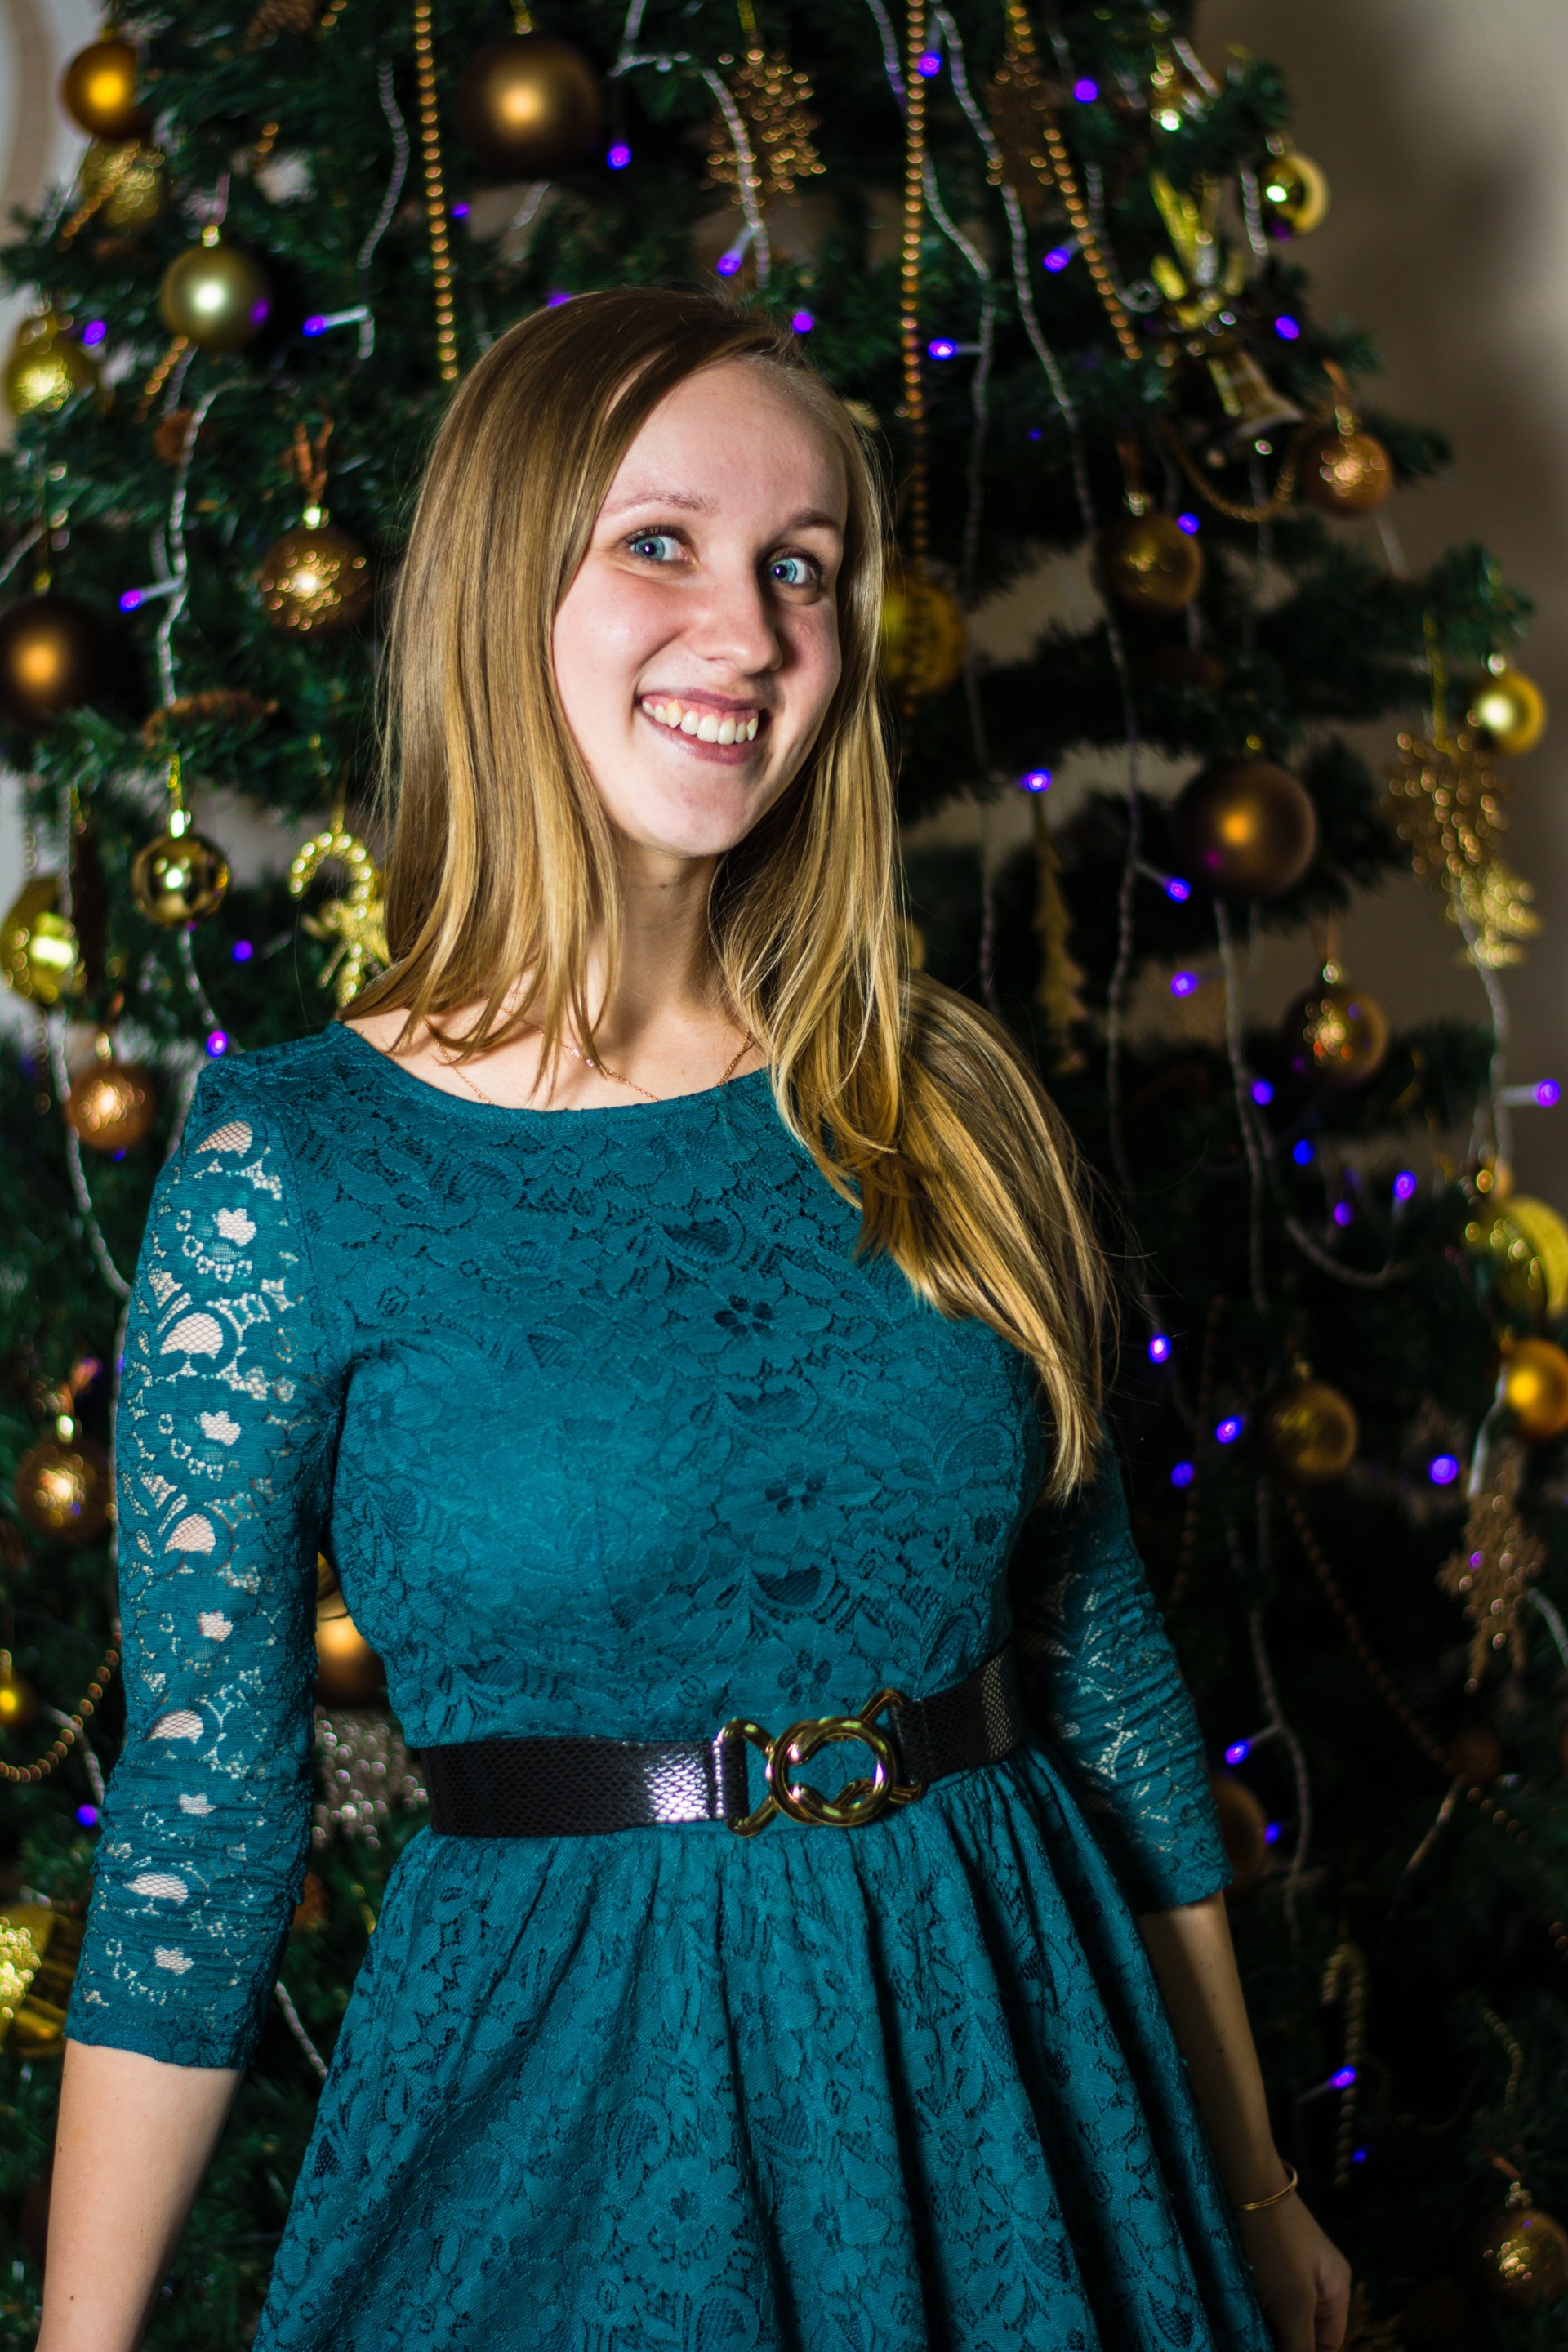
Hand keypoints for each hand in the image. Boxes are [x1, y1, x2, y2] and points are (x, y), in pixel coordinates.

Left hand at [1236, 2192, 1351, 2351]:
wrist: (1246, 2183)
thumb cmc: (1275, 2244)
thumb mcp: (1293, 2302)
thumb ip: (1301, 2344)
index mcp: (1337, 2288)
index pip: (1330, 2342)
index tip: (1274, 2350)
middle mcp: (1319, 2278)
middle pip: (1306, 2328)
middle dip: (1282, 2339)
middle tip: (1256, 2340)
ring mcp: (1293, 2264)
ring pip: (1283, 2312)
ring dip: (1267, 2324)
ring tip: (1247, 2326)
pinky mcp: (1269, 2255)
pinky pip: (1268, 2294)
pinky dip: (1256, 2305)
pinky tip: (1240, 2308)